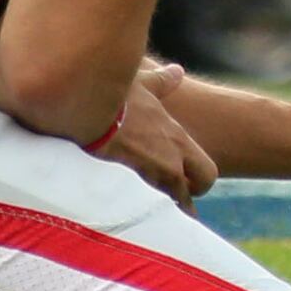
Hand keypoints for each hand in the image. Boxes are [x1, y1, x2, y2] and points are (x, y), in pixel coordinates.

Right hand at [98, 66, 218, 204]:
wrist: (83, 107)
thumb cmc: (113, 93)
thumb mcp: (142, 84)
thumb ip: (162, 83)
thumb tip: (177, 72)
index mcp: (177, 141)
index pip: (207, 174)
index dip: (198, 182)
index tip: (186, 185)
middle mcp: (168, 165)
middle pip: (188, 202)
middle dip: (178, 207)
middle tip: (164, 209)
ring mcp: (146, 180)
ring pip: (160, 211)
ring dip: (152, 214)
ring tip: (138, 217)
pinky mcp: (120, 192)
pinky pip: (133, 215)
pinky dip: (128, 217)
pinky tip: (115, 216)